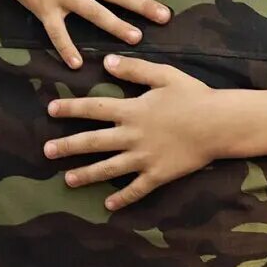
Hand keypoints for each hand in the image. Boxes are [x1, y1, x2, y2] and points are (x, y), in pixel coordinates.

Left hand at [44, 55, 221, 209]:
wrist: (219, 124)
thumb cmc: (194, 96)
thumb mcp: (165, 75)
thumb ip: (134, 70)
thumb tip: (107, 62)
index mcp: (132, 110)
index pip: (93, 109)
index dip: (70, 108)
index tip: (50, 110)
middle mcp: (132, 136)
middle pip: (93, 142)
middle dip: (67, 146)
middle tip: (47, 151)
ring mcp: (144, 158)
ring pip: (108, 169)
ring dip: (86, 175)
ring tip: (67, 180)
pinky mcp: (158, 175)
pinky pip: (136, 189)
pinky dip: (122, 198)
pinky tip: (109, 205)